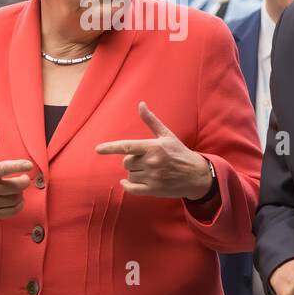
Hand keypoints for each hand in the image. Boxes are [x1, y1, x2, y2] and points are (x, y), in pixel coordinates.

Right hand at [0, 127, 32, 230]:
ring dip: (20, 193)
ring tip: (17, 188)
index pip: (2, 169)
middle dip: (24, 181)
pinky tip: (16, 198)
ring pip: (15, 198)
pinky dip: (19, 204)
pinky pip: (13, 210)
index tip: (29, 164)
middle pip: (15, 186)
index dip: (17, 166)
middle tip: (24, 178)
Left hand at [95, 101, 212, 198]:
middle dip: (131, 161)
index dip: (110, 148)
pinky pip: (132, 189)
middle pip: (126, 162)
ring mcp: (153, 178)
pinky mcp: (154, 190)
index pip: (127, 147)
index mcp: (153, 147)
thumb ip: (151, 121)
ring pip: (129, 175)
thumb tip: (141, 104)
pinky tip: (126, 183)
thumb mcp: (167, 135)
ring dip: (133, 173)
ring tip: (147, 170)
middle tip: (144, 160)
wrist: (196, 175)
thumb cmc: (179, 152)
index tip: (98, 149)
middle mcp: (152, 162)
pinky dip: (127, 186)